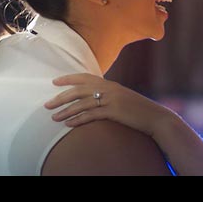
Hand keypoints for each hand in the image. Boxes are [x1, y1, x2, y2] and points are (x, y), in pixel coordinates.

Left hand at [44, 73, 175, 137]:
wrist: (155, 117)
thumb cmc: (138, 109)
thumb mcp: (122, 97)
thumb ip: (108, 94)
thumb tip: (94, 97)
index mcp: (110, 84)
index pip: (85, 77)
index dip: (69, 78)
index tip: (54, 81)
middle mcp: (109, 89)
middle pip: (79, 90)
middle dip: (61, 97)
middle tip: (47, 104)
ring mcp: (111, 100)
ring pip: (82, 104)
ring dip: (66, 111)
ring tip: (54, 117)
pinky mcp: (114, 111)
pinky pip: (91, 115)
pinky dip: (78, 119)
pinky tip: (69, 124)